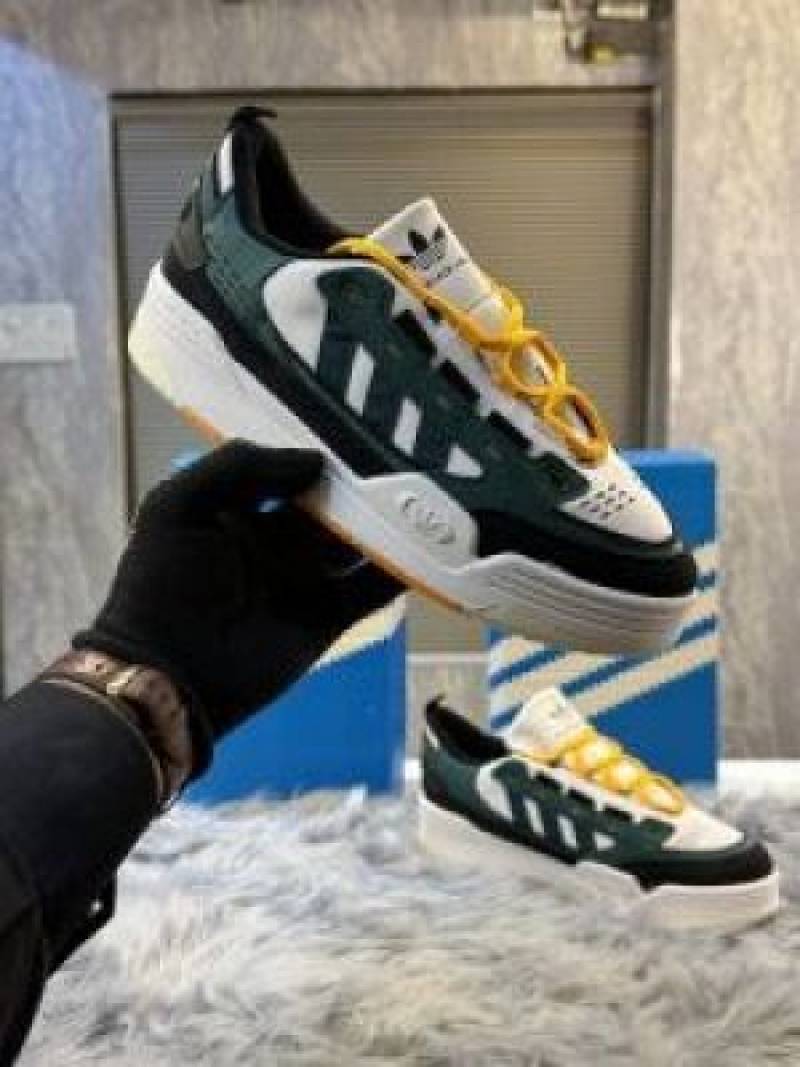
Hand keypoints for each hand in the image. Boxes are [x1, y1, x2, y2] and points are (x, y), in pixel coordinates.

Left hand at [74, 442, 401, 760]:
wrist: (169, 676)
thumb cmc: (164, 583)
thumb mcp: (178, 504)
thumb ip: (239, 466)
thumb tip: (315, 460)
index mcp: (235, 512)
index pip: (285, 473)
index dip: (317, 454)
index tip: (358, 431)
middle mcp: (274, 543)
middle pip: (329, 507)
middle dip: (361, 487)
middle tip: (403, 461)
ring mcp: (302, 582)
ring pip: (356, 546)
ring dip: (385, 526)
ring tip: (425, 498)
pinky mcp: (326, 620)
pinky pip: (370, 591)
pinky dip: (398, 573)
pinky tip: (425, 548)